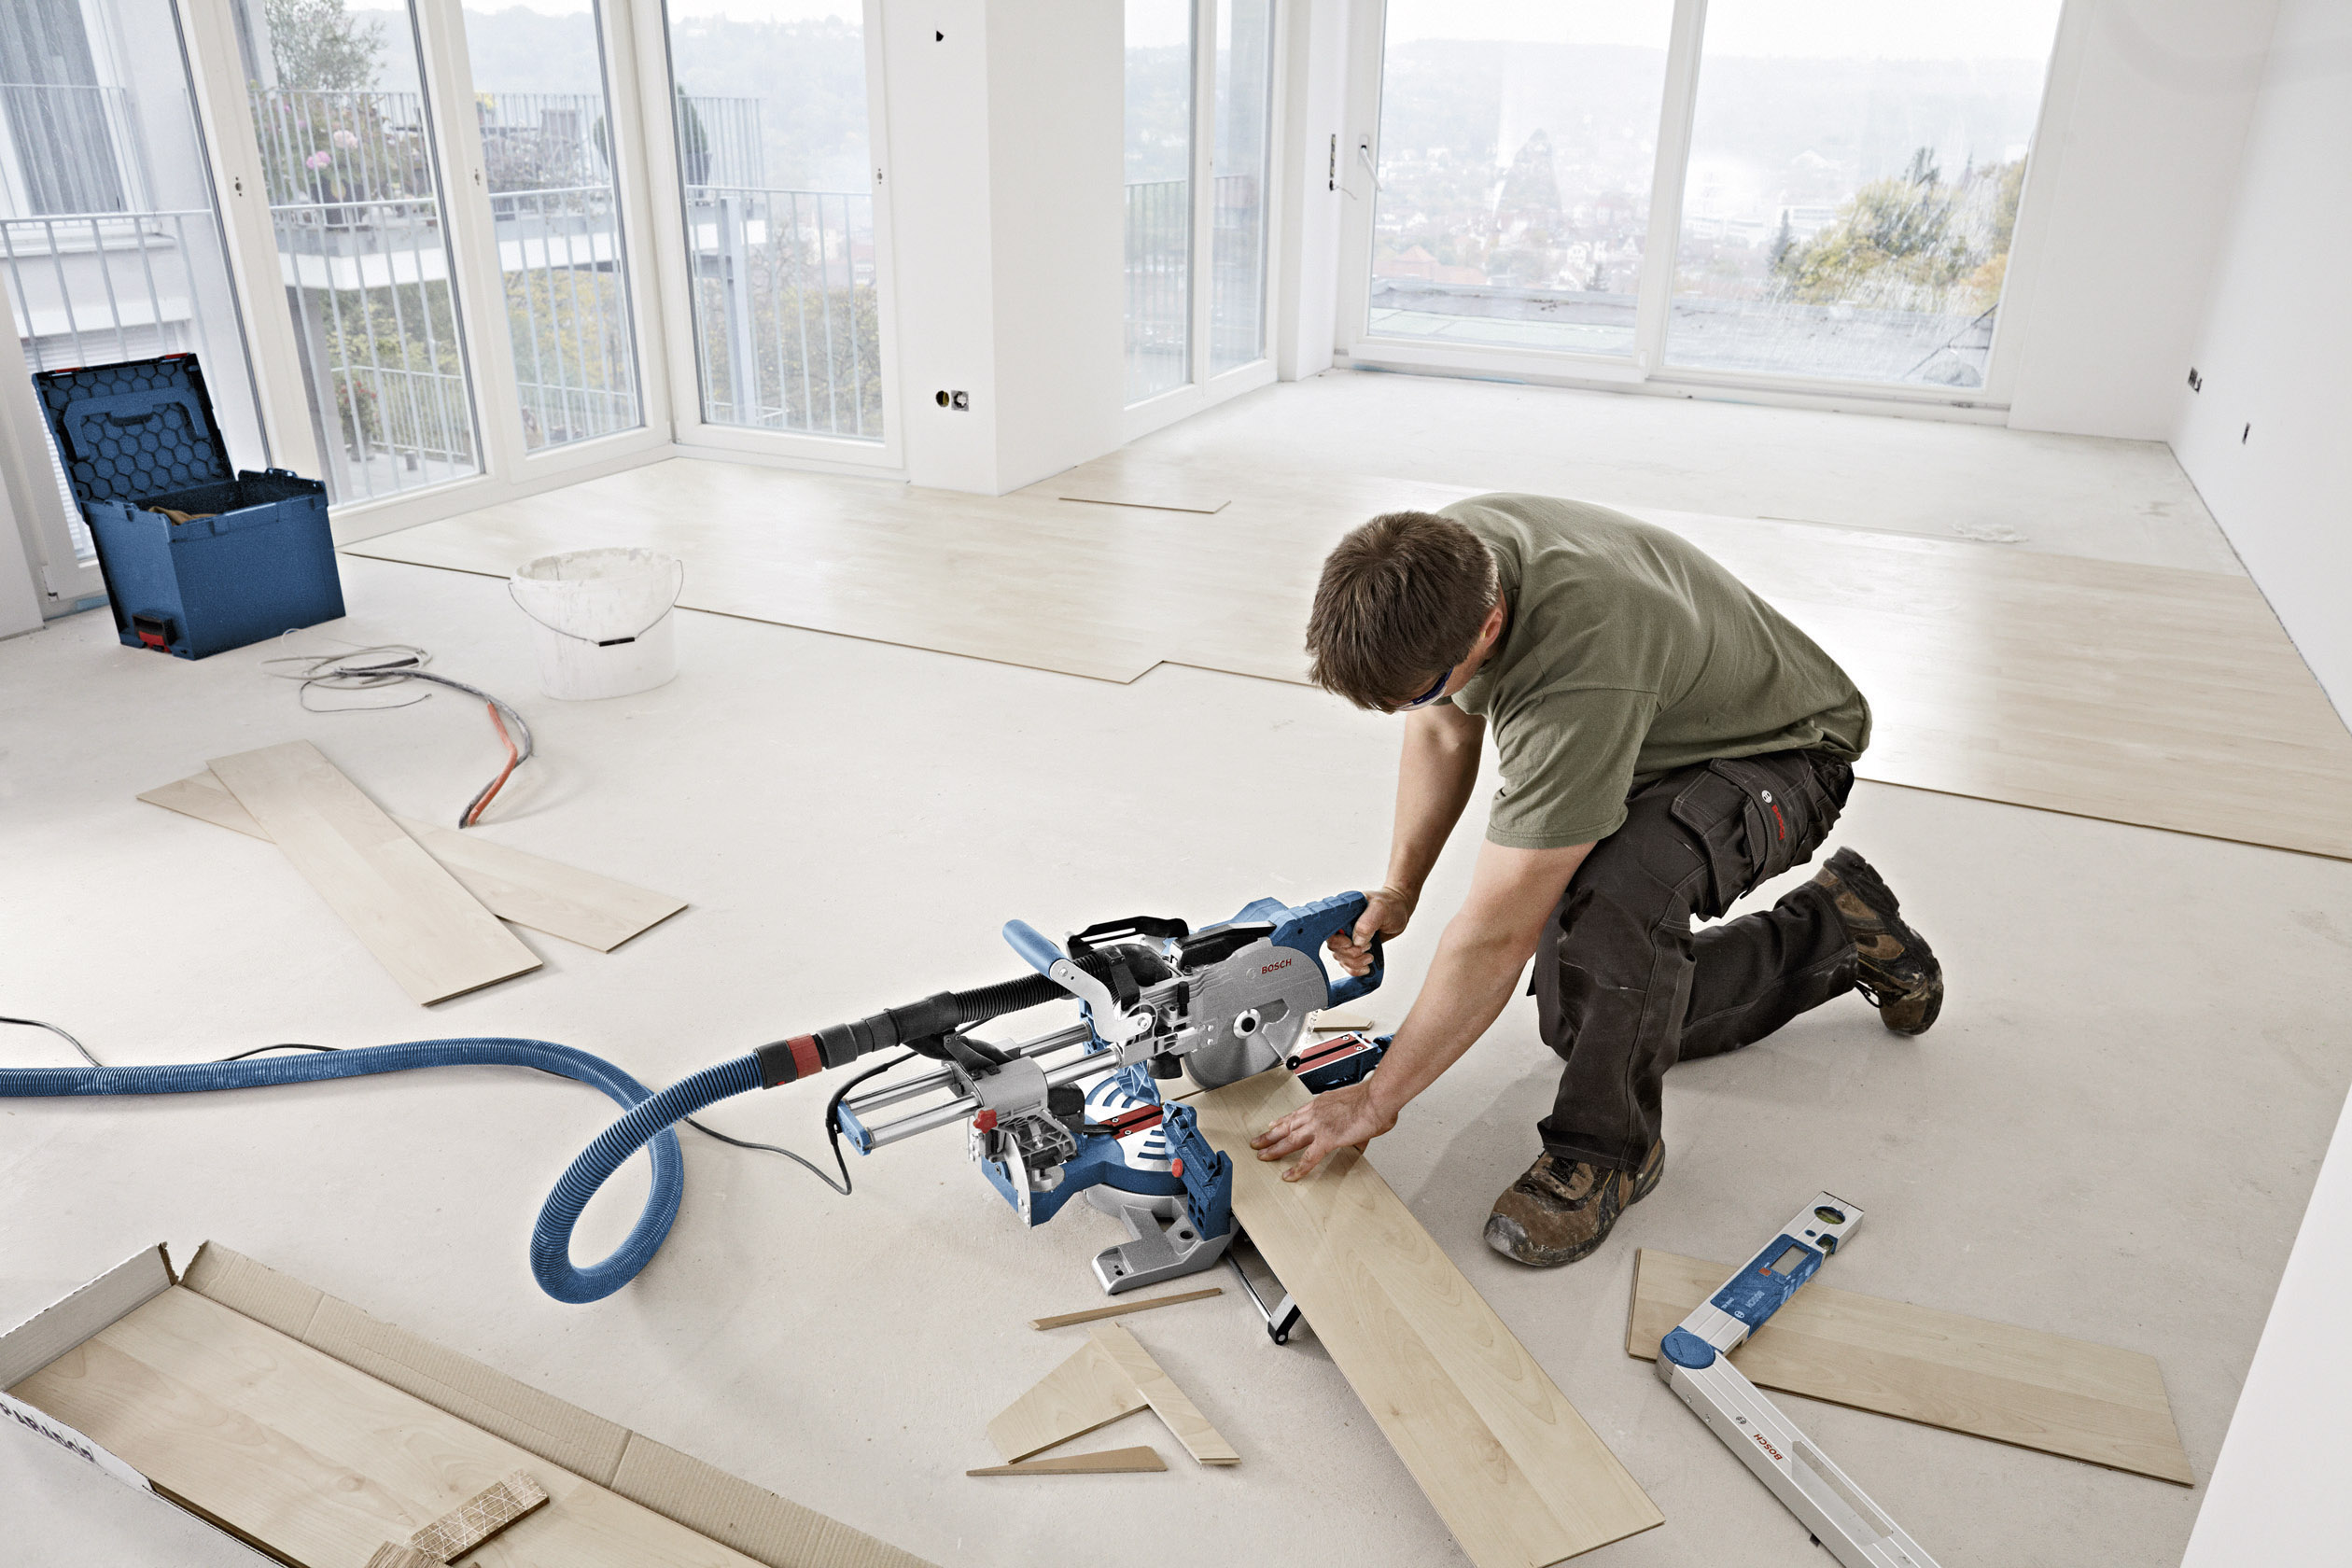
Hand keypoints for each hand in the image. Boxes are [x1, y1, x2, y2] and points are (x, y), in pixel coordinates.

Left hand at [1248, 1080, 1396, 1180]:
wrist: (1377, 1098)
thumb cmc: (1372, 1099)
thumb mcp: (1356, 1106)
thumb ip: (1353, 1121)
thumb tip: (1360, 1133)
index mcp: (1321, 1103)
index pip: (1296, 1114)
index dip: (1281, 1121)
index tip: (1272, 1125)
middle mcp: (1315, 1113)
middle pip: (1286, 1126)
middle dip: (1269, 1135)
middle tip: (1257, 1142)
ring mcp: (1318, 1126)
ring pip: (1289, 1140)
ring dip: (1274, 1148)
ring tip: (1262, 1156)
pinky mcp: (1326, 1139)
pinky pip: (1308, 1158)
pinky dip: (1297, 1168)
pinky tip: (1289, 1176)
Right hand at [1327, 884, 1413, 977]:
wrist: (1400, 910)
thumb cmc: (1390, 905)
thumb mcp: (1381, 908)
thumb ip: (1368, 922)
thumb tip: (1357, 940)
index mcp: (1343, 912)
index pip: (1329, 931)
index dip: (1338, 941)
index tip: (1351, 942)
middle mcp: (1342, 925)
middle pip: (1334, 948)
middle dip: (1351, 953)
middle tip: (1367, 947)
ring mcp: (1348, 937)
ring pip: (1341, 958)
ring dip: (1355, 962)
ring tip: (1369, 956)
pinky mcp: (1355, 947)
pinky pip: (1347, 964)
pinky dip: (1355, 969)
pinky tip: (1366, 967)